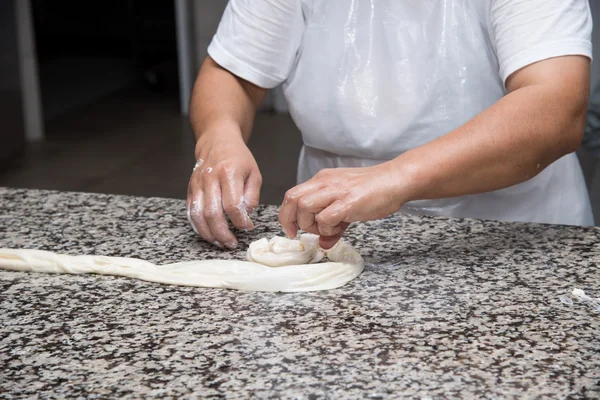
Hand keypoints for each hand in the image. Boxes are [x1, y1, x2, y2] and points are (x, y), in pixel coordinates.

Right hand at [186, 130, 261, 248]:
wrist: (217, 141)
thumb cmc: (238, 158)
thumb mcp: (254, 173)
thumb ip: (252, 195)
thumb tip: (247, 215)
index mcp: (229, 173)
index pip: (233, 205)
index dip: (241, 221)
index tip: (248, 227)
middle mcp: (210, 178)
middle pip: (213, 213)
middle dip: (223, 233)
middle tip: (232, 243)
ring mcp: (197, 184)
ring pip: (198, 215)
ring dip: (209, 234)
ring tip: (220, 243)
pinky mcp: (190, 189)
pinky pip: (191, 212)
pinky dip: (198, 227)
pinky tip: (209, 234)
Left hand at [278, 162, 409, 248]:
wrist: (396, 180)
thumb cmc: (374, 191)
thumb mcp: (348, 206)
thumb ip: (333, 224)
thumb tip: (324, 244)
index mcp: (322, 180)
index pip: (292, 194)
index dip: (287, 214)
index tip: (292, 230)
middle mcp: (325, 182)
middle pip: (292, 199)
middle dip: (289, 220)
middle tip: (299, 234)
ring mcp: (336, 190)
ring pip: (304, 206)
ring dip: (309, 224)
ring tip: (325, 229)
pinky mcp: (347, 201)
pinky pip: (325, 217)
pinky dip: (327, 228)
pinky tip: (339, 228)